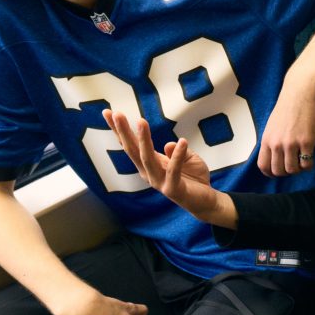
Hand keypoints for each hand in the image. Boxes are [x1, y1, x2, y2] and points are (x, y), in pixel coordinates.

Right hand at [103, 109, 219, 219]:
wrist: (206, 202)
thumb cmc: (194, 178)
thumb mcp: (186, 158)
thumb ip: (175, 151)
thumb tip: (167, 144)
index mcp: (149, 164)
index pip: (131, 145)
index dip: (119, 130)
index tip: (108, 112)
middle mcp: (149, 173)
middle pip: (133, 150)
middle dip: (123, 132)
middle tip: (116, 114)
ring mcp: (159, 182)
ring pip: (147, 159)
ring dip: (143, 140)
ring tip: (140, 121)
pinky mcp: (173, 189)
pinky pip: (174, 170)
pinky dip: (177, 156)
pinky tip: (182, 141)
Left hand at [257, 71, 314, 176]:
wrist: (301, 91)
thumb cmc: (288, 106)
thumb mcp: (272, 125)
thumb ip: (272, 141)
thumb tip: (276, 156)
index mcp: (266, 139)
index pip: (263, 166)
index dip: (272, 173)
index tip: (280, 170)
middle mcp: (276, 144)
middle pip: (278, 171)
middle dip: (287, 172)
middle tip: (294, 164)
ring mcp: (291, 144)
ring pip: (292, 170)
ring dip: (298, 169)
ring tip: (302, 160)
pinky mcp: (307, 142)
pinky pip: (306, 164)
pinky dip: (309, 165)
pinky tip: (310, 157)